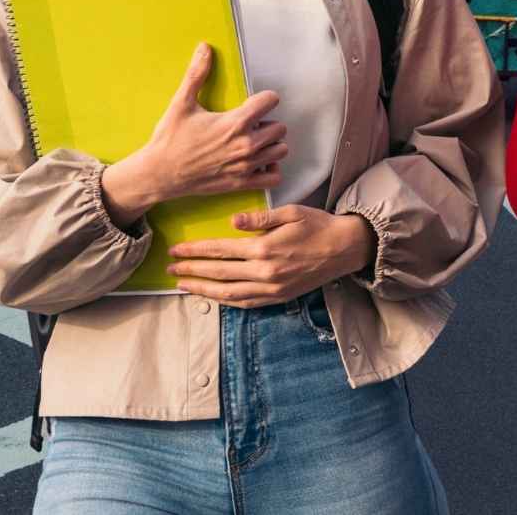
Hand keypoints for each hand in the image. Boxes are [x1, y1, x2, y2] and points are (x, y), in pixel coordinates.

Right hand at [99, 44, 284, 227]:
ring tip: (256, 139)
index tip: (255, 100)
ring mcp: (245, 166)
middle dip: (269, 121)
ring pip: (280, 151)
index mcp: (235, 123)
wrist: (159, 173)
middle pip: (280, 127)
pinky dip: (270, 168)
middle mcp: (245, 145)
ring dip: (271, 143)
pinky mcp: (241, 183)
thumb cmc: (170, 139)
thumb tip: (204, 48)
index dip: (265, 97)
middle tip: (252, 122)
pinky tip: (258, 160)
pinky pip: (273, 178)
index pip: (270, 101)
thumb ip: (197, 74)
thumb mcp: (181, 103)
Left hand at [166, 205, 375, 306]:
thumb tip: (232, 221)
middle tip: (171, 267)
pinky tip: (213, 297)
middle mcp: (266, 272)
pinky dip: (226, 301)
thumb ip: (259, 218)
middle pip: (220, 273)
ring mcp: (272, 288)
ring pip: (230, 294)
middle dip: (192, 270)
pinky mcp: (279, 297)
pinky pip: (247, 303)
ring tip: (183, 285)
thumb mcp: (290, 212)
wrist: (345, 249)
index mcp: (265, 249)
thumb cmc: (317, 225)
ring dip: (203, 289)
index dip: (195, 251)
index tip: (177, 250)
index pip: (221, 250)